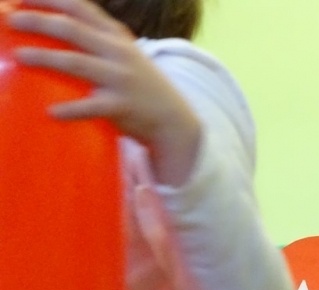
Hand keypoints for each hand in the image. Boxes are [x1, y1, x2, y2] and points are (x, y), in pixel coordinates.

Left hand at [8, 0, 200, 184]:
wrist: (174, 120)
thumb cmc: (140, 87)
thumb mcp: (125, 55)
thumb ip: (97, 41)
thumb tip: (53, 31)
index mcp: (116, 36)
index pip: (79, 6)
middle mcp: (118, 51)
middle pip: (72, 29)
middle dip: (38, 21)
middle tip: (9, 20)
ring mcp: (121, 78)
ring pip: (77, 62)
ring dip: (45, 57)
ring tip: (20, 56)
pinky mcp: (123, 106)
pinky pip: (92, 106)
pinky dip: (71, 109)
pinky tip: (51, 112)